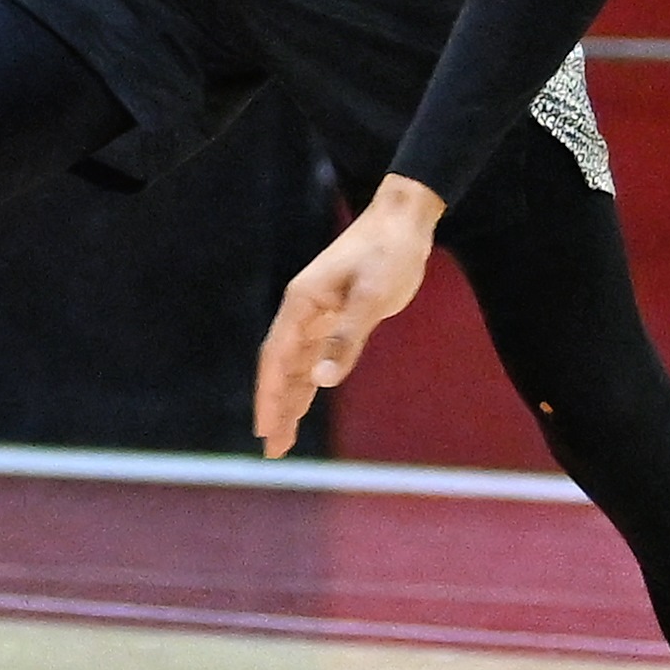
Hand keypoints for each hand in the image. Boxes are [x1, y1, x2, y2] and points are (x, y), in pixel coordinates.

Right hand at [254, 179, 443, 454]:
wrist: (403, 221)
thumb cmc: (387, 253)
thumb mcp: (370, 297)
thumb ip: (345, 339)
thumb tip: (322, 380)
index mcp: (302, 305)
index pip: (277, 359)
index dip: (270, 396)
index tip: (265, 430)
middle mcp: (303, 312)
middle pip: (281, 367)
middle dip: (275, 407)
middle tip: (272, 449)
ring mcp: (319, 314)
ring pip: (297, 364)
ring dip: (290, 399)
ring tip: (282, 436)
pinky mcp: (337, 316)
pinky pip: (315, 355)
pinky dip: (309, 380)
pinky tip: (306, 399)